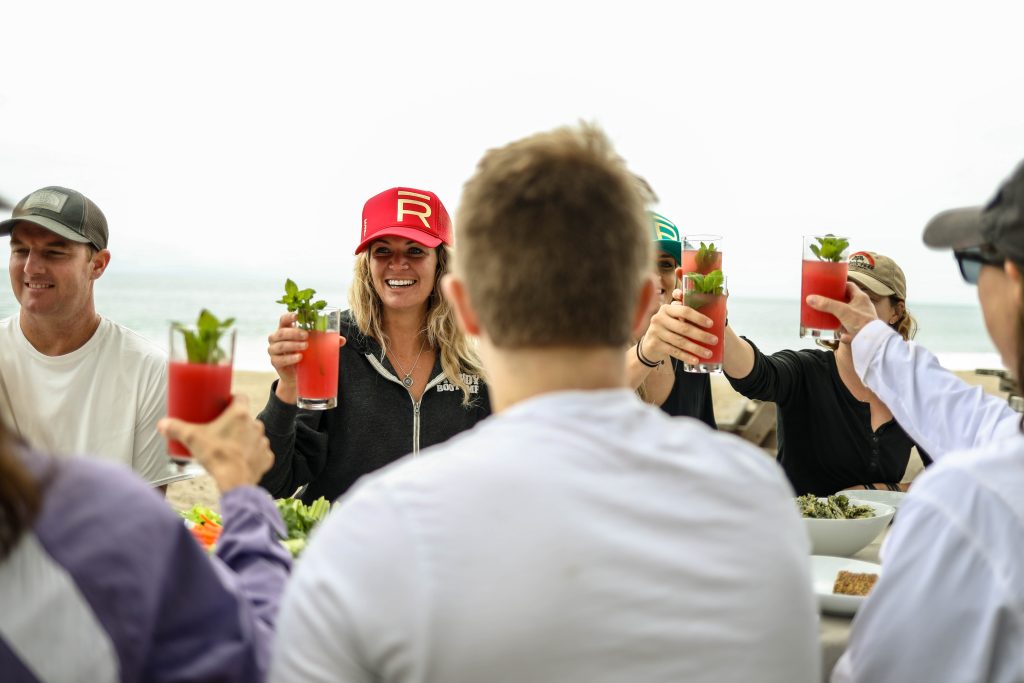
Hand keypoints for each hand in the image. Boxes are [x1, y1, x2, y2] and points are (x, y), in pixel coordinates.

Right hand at [158, 395, 272, 492]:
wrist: (234, 481)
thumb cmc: (216, 456)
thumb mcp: (192, 439)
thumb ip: (176, 429)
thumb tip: (162, 424)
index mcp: (240, 414)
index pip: (240, 397)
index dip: (232, 399)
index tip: (222, 405)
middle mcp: (255, 424)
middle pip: (245, 418)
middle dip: (234, 422)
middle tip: (220, 430)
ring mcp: (263, 441)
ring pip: (253, 435)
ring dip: (244, 438)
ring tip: (229, 446)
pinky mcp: (266, 457)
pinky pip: (260, 452)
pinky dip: (251, 455)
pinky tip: (241, 459)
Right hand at [267, 312, 345, 403]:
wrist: (298, 376)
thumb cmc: (306, 355)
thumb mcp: (315, 346)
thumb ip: (326, 341)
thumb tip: (342, 340)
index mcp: (286, 329)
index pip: (284, 319)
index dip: (289, 316)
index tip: (297, 316)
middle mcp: (277, 338)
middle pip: (281, 332)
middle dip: (294, 333)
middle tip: (306, 336)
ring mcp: (274, 350)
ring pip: (280, 345)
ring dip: (293, 345)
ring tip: (305, 346)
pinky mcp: (275, 362)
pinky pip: (279, 359)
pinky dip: (290, 358)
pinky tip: (299, 357)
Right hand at [641, 299, 718, 365]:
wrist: (649, 344)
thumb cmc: (667, 329)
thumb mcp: (673, 318)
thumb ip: (685, 314)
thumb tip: (715, 314)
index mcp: (666, 308)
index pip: (684, 311)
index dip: (698, 317)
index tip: (711, 324)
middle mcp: (659, 318)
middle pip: (684, 328)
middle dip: (701, 335)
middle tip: (714, 340)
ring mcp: (656, 332)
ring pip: (680, 341)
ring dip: (696, 348)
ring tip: (708, 353)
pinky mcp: (655, 344)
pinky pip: (674, 351)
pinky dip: (686, 356)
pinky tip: (695, 360)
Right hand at [806, 282, 877, 343]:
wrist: (873, 341)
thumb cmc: (861, 322)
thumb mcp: (842, 311)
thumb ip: (827, 304)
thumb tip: (810, 298)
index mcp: (861, 297)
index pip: (849, 286)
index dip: (838, 285)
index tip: (828, 287)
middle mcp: (862, 305)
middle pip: (846, 299)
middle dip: (835, 300)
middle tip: (824, 301)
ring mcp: (861, 317)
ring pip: (846, 312)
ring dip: (837, 313)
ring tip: (826, 313)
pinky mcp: (859, 327)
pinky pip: (847, 324)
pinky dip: (840, 325)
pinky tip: (834, 328)